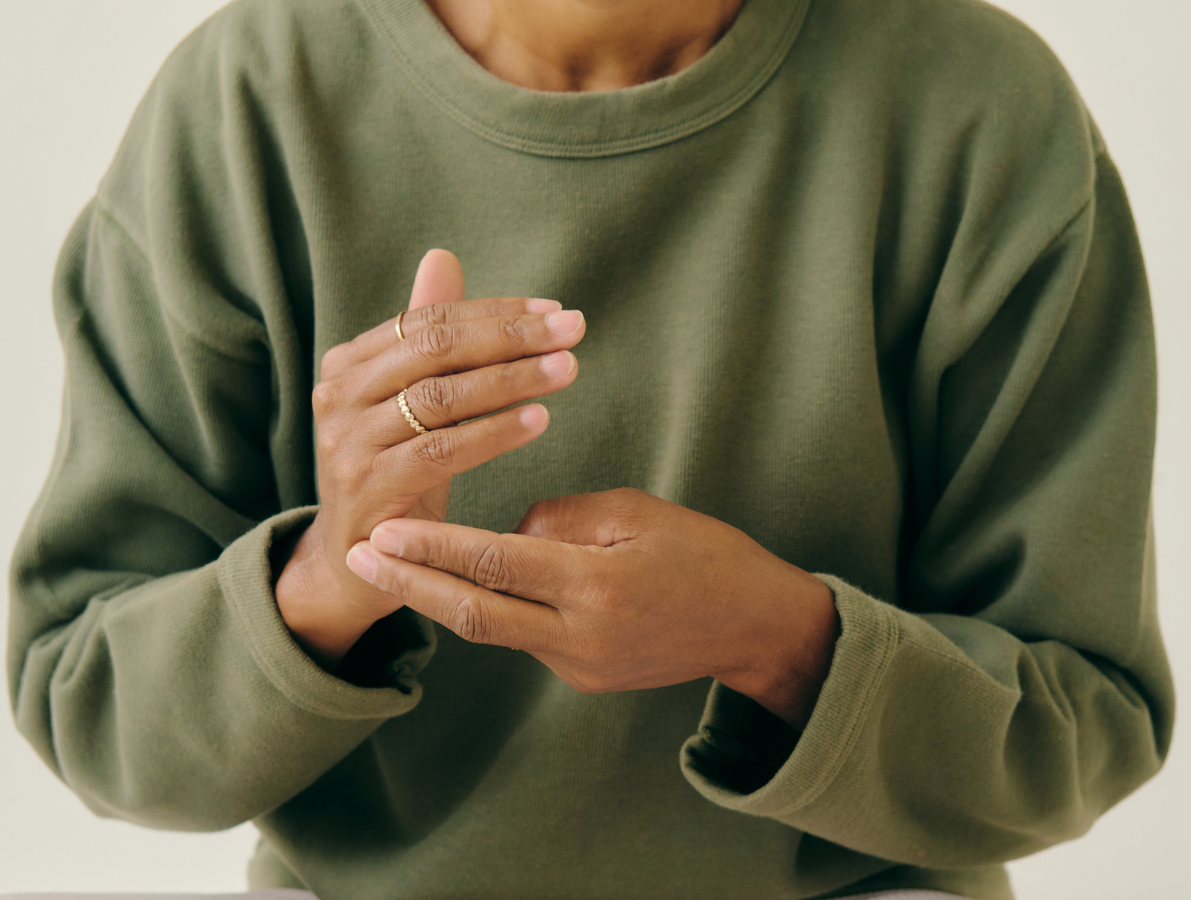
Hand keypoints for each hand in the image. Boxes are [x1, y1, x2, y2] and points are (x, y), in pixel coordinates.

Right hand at [276, 249, 585, 666]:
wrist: (355, 564)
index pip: (429, 321)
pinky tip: (539, 421)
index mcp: (348, 364)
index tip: (556, 310)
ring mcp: (348, 443)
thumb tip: (443, 257)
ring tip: (567, 369)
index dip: (496, 312)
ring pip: (440, 398)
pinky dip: (493, 433)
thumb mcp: (409, 402)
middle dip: (511, 336)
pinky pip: (441, 452)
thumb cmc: (394, 473)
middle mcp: (339, 395)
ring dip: (511, 379)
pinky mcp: (369, 490)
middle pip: (435, 350)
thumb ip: (425, 335)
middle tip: (573, 329)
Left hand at [345, 488, 840, 728]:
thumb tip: (510, 528)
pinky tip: (467, 579)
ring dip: (440, 595)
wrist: (754, 625)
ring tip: (392, 563)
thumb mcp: (639, 511)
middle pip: (473, 611)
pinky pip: (525, 635)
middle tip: (357, 555)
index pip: (496, 562)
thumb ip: (564, 518)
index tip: (384, 529)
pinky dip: (494, 605)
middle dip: (410, 582)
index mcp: (597, 585)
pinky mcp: (583, 678)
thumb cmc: (704, 553)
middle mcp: (580, 635)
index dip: (434, 546)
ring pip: (492, 626)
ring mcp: (579, 665)